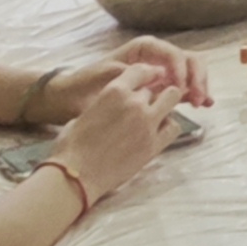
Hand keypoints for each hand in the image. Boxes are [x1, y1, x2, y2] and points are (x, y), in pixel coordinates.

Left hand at [50, 39, 208, 116]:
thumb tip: (159, 75)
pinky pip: (182, 88)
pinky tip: (203, 104)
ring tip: (203, 104)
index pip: (172, 54)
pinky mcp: (160, 89)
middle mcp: (156, 57)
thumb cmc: (86, 84)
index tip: (180, 88)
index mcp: (144, 48)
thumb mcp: (106, 76)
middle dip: (197, 77)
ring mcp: (160, 73)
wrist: (71, 100)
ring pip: (189, 73)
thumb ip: (132, 74)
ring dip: (199, 85)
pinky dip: (194, 94)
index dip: (180, 70)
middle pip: (187, 60)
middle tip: (199, 99)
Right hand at [51, 66, 187, 209]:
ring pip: (171, 99)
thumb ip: (106, 103)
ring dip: (165, 104)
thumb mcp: (86, 112)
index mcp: (114, 91)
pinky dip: (169, 126)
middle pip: (155, 87)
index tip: (145, 82)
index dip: (144, 75)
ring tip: (155, 115)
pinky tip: (157, 132)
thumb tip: (113, 105)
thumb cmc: (72, 146)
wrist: (76, 176)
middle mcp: (134, 103)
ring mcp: (147, 123)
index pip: (141, 70)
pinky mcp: (153, 145)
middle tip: (146, 105)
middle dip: (152, 94)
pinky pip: (174, 127)